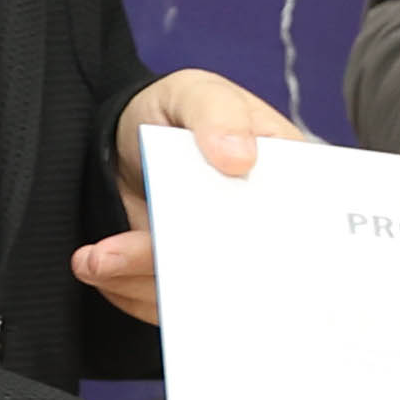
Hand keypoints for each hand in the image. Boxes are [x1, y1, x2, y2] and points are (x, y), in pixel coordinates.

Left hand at [72, 68, 303, 324]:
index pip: (301, 222)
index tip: (236, 241)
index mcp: (284, 180)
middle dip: (200, 267)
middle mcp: (258, 230)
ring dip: (146, 282)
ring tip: (98, 259)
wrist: (118, 142)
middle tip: (153, 252)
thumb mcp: (195, 94)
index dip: (282, 241)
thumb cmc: (173, 112)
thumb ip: (217, 114)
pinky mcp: (183, 285)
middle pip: (251, 269)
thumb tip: (240, 156)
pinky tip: (99, 267)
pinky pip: (162, 306)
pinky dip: (127, 292)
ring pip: (200, 294)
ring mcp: (220, 261)